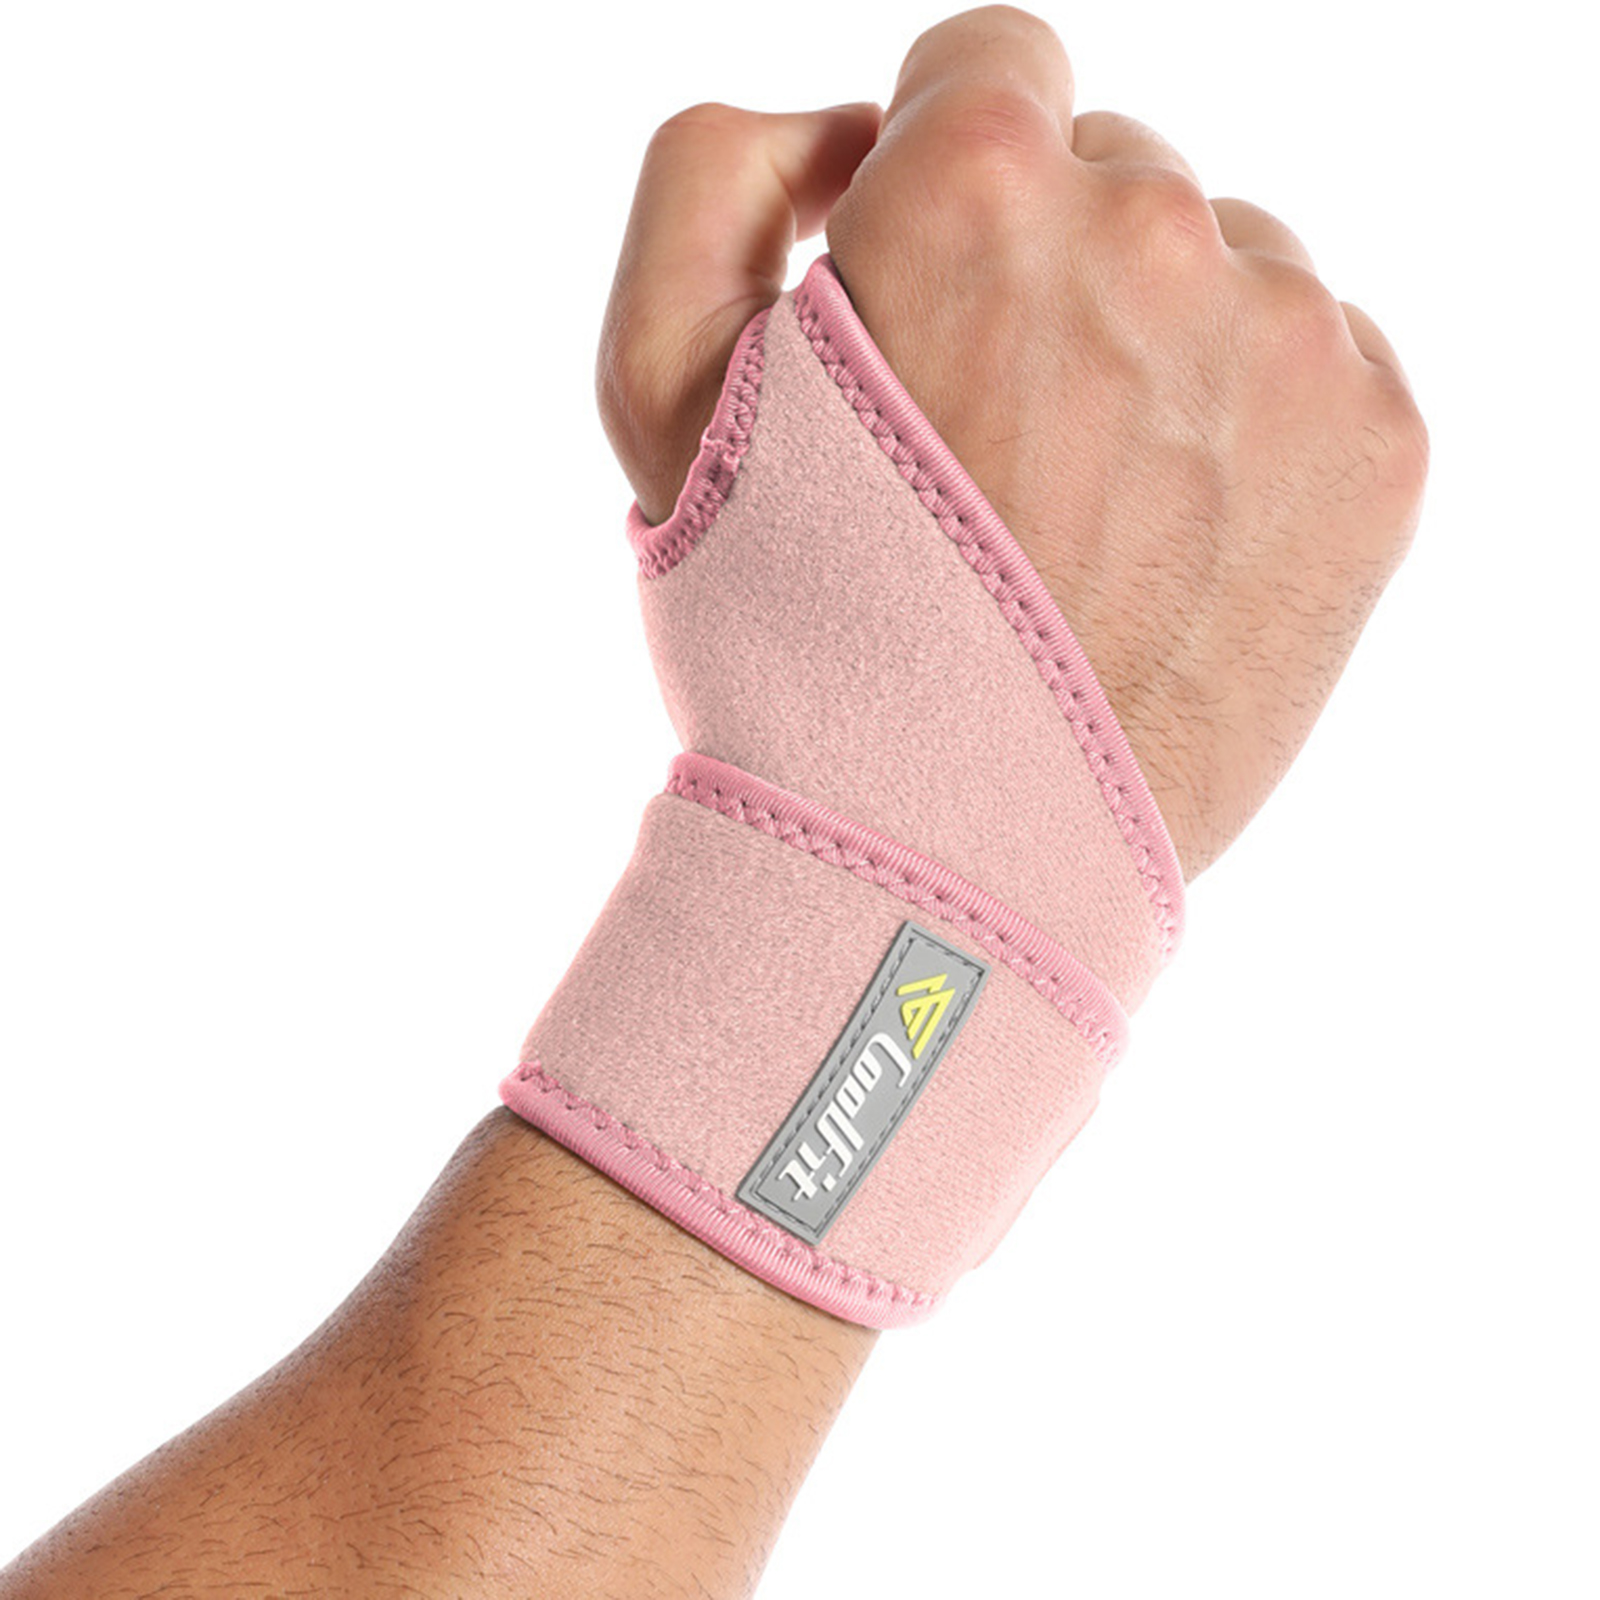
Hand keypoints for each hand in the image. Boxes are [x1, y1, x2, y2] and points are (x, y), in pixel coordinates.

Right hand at [597, 4, 1428, 879]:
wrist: (946, 855)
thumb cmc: (790, 636)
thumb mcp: (653, 391)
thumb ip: (709, 176)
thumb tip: (852, 127)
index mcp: (978, 190)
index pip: (988, 62)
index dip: (937, 177)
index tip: (926, 289)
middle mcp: (1157, 231)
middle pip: (1115, 170)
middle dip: (1047, 270)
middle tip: (990, 447)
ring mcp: (1288, 342)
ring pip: (1226, 264)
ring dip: (1157, 345)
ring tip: (1079, 512)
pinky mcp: (1377, 450)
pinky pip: (1318, 359)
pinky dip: (1248, 422)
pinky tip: (1167, 538)